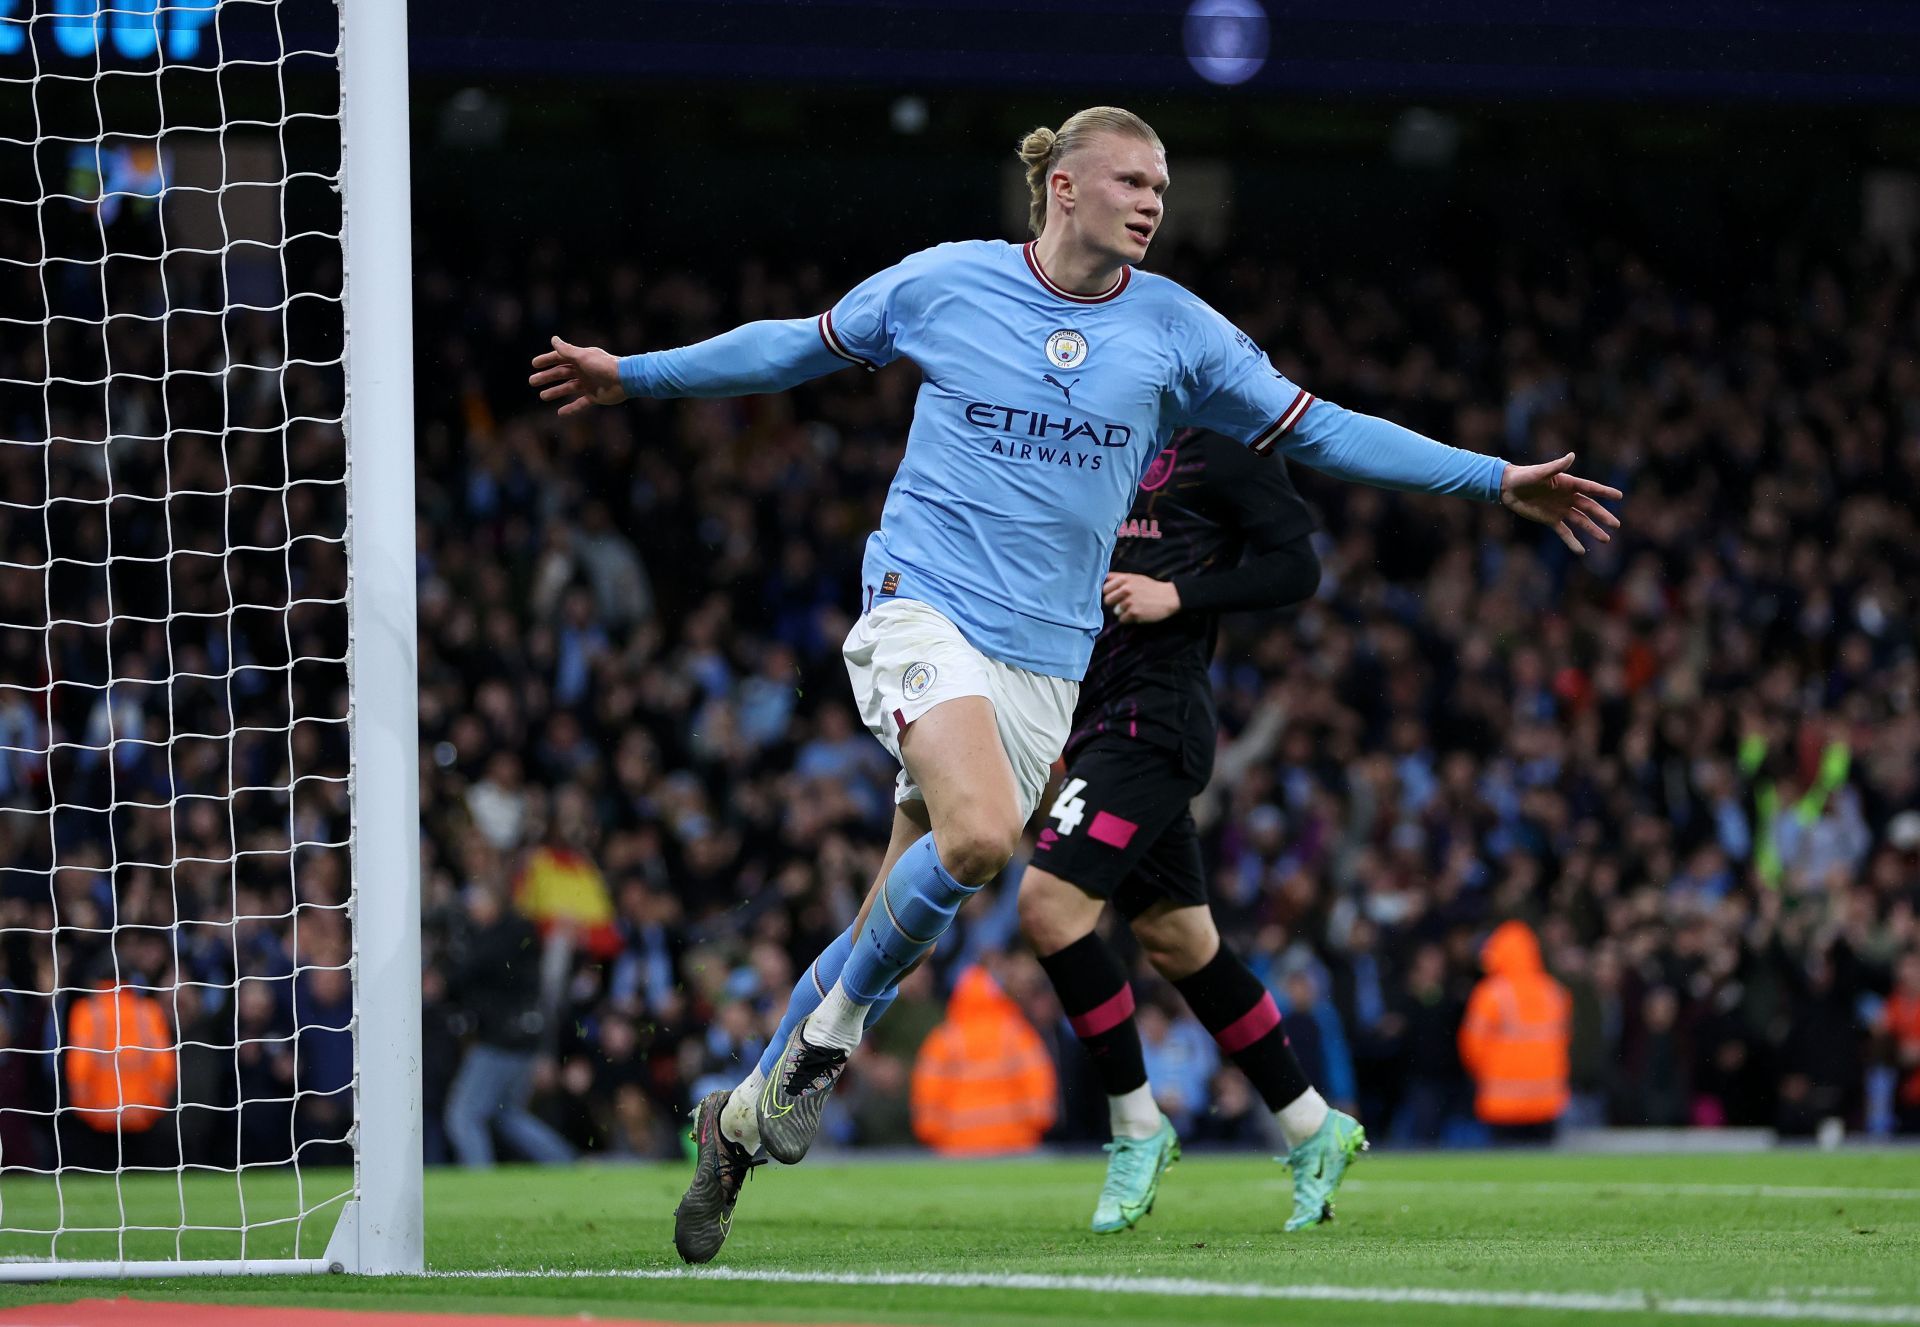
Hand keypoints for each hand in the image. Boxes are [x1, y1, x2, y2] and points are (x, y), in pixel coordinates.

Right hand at [529, 336, 626, 416]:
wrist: (625, 380)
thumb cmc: (603, 365)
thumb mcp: (582, 357)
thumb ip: (567, 350)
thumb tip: (553, 339)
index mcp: (581, 358)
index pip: (560, 358)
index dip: (547, 360)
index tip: (534, 364)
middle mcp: (584, 370)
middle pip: (561, 373)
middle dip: (547, 377)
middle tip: (532, 382)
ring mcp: (589, 384)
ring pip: (568, 388)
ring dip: (555, 391)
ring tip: (542, 396)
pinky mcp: (594, 396)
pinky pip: (580, 403)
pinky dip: (570, 408)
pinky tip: (560, 413)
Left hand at [1102, 572, 1180, 623]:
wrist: (1168, 597)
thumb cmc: (1151, 588)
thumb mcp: (1135, 578)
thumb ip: (1119, 577)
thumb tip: (1105, 577)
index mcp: (1125, 579)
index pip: (1105, 588)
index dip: (1110, 593)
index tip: (1116, 595)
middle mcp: (1126, 589)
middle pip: (1107, 600)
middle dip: (1114, 603)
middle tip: (1125, 603)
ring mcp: (1129, 602)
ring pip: (1115, 611)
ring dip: (1123, 612)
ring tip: (1135, 607)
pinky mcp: (1134, 613)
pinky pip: (1122, 619)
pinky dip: (1128, 619)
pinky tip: (1137, 614)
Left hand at [1498, 452, 1622, 553]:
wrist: (1508, 488)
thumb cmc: (1525, 476)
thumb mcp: (1540, 472)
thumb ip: (1557, 466)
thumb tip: (1572, 456)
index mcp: (1569, 483)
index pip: (1591, 488)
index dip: (1605, 492)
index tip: (1619, 496)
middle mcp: (1568, 497)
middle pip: (1590, 508)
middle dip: (1603, 516)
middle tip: (1616, 525)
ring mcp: (1561, 509)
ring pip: (1581, 521)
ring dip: (1593, 530)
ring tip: (1606, 540)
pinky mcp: (1551, 520)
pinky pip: (1564, 532)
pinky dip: (1572, 541)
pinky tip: (1581, 551)